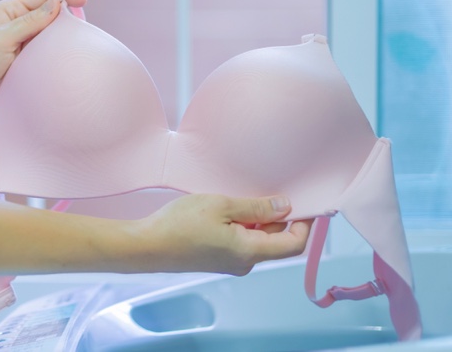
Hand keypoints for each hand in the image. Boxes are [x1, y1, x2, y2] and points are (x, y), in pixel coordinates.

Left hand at [0, 0, 86, 120]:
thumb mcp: (1, 40)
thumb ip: (29, 22)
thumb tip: (57, 2)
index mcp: (10, 11)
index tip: (83, 2)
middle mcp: (18, 24)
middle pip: (51, 13)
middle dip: (68, 16)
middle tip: (84, 27)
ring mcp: (23, 44)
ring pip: (52, 35)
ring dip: (64, 37)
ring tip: (78, 43)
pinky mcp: (26, 63)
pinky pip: (47, 54)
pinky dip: (58, 55)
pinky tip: (66, 60)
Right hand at [133, 194, 311, 274]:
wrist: (146, 246)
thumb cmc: (180, 224)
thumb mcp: (221, 205)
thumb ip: (256, 207)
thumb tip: (285, 207)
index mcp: (250, 251)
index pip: (294, 244)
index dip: (305, 224)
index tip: (306, 202)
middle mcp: (245, 262)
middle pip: (277, 242)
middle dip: (281, 218)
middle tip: (275, 190)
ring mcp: (230, 263)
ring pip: (258, 240)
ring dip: (260, 219)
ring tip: (248, 195)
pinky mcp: (217, 259)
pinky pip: (242, 242)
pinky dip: (245, 225)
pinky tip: (232, 208)